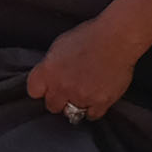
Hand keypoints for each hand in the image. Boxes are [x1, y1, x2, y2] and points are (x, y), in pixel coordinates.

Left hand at [31, 18, 145, 124]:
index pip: (33, 91)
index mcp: (49, 71)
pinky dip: (93, 109)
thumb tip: (48, 76)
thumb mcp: (60, 45)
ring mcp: (81, 96)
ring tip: (85, 92)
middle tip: (69, 90)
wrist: (117, 38)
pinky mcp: (100, 102)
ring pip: (71, 113)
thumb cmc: (91, 36)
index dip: (42, 90)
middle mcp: (62, 86)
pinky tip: (96, 98)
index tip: (48, 88)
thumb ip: (50, 65)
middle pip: (52, 105)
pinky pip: (92, 115)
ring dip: (76, 104)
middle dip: (59, 99)